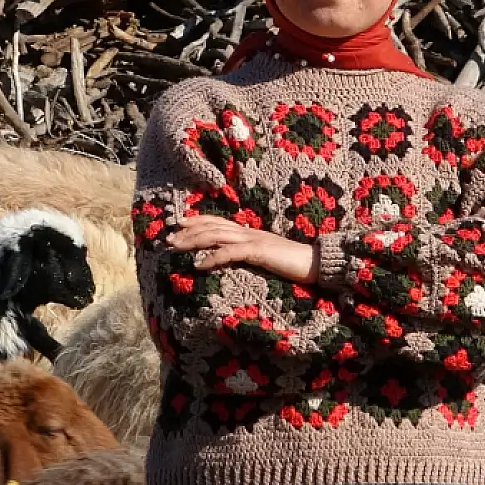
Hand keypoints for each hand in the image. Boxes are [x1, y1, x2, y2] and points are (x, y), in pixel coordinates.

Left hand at [167, 215, 319, 282]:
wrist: (315, 263)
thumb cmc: (293, 264)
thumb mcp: (266, 257)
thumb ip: (250, 255)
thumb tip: (233, 259)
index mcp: (250, 232)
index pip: (219, 221)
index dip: (197, 220)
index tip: (179, 223)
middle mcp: (249, 231)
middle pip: (213, 226)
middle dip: (188, 231)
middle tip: (168, 238)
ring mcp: (254, 239)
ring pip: (216, 235)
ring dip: (193, 241)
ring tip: (175, 247)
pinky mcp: (259, 251)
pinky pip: (230, 252)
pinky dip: (212, 257)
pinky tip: (198, 265)